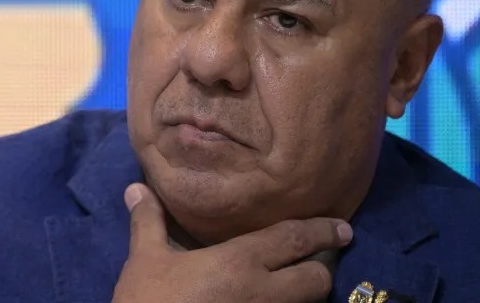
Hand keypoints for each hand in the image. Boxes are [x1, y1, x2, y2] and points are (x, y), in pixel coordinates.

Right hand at [111, 183, 351, 302]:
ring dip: (305, 297)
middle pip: (316, 280)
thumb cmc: (149, 301)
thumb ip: (148, 221)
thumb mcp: (145, 259)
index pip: (293, 239)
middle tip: (312, 261)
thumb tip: (137, 187)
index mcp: (239, 262)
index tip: (342, 228)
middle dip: (319, 269)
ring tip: (293, 287)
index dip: (322, 230)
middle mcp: (264, 293)